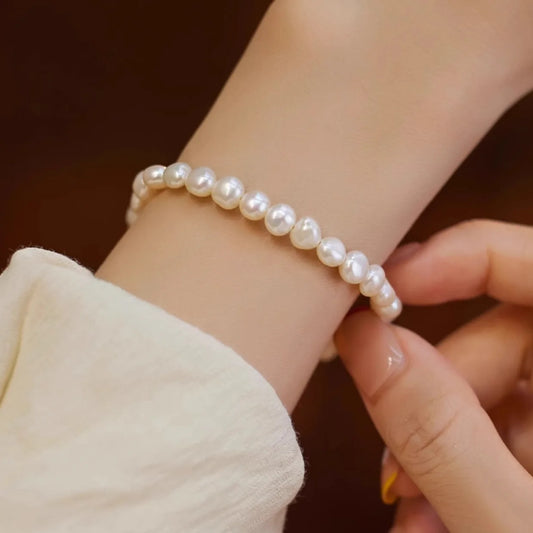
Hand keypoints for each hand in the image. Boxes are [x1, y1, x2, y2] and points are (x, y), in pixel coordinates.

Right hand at [334, 220, 532, 531]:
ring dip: (441, 440)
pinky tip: (441, 512)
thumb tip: (365, 340)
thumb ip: (439, 433)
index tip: (384, 287)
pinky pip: (506, 421)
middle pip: (507, 332)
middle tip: (395, 469)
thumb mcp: (514, 527)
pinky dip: (464, 460)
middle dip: (436, 392)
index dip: (462, 258)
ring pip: (497, 383)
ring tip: (416, 516)